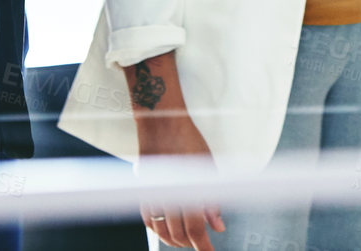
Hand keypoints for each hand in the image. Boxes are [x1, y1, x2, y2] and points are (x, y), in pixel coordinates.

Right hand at [137, 111, 224, 249]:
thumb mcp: (207, 168)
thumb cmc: (186, 139)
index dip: (203, 246)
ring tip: (188, 241)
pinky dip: (158, 231)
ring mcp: (152, 195)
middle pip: (179, 233)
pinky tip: (167, 232)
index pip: (195, 228)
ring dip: (176, 240)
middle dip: (192, 243)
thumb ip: (211, 200)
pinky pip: (148, 220)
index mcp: (186, 188)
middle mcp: (167, 195)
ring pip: (162, 231)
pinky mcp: (143, 192)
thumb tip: (218, 224)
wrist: (161, 122)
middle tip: (204, 244)